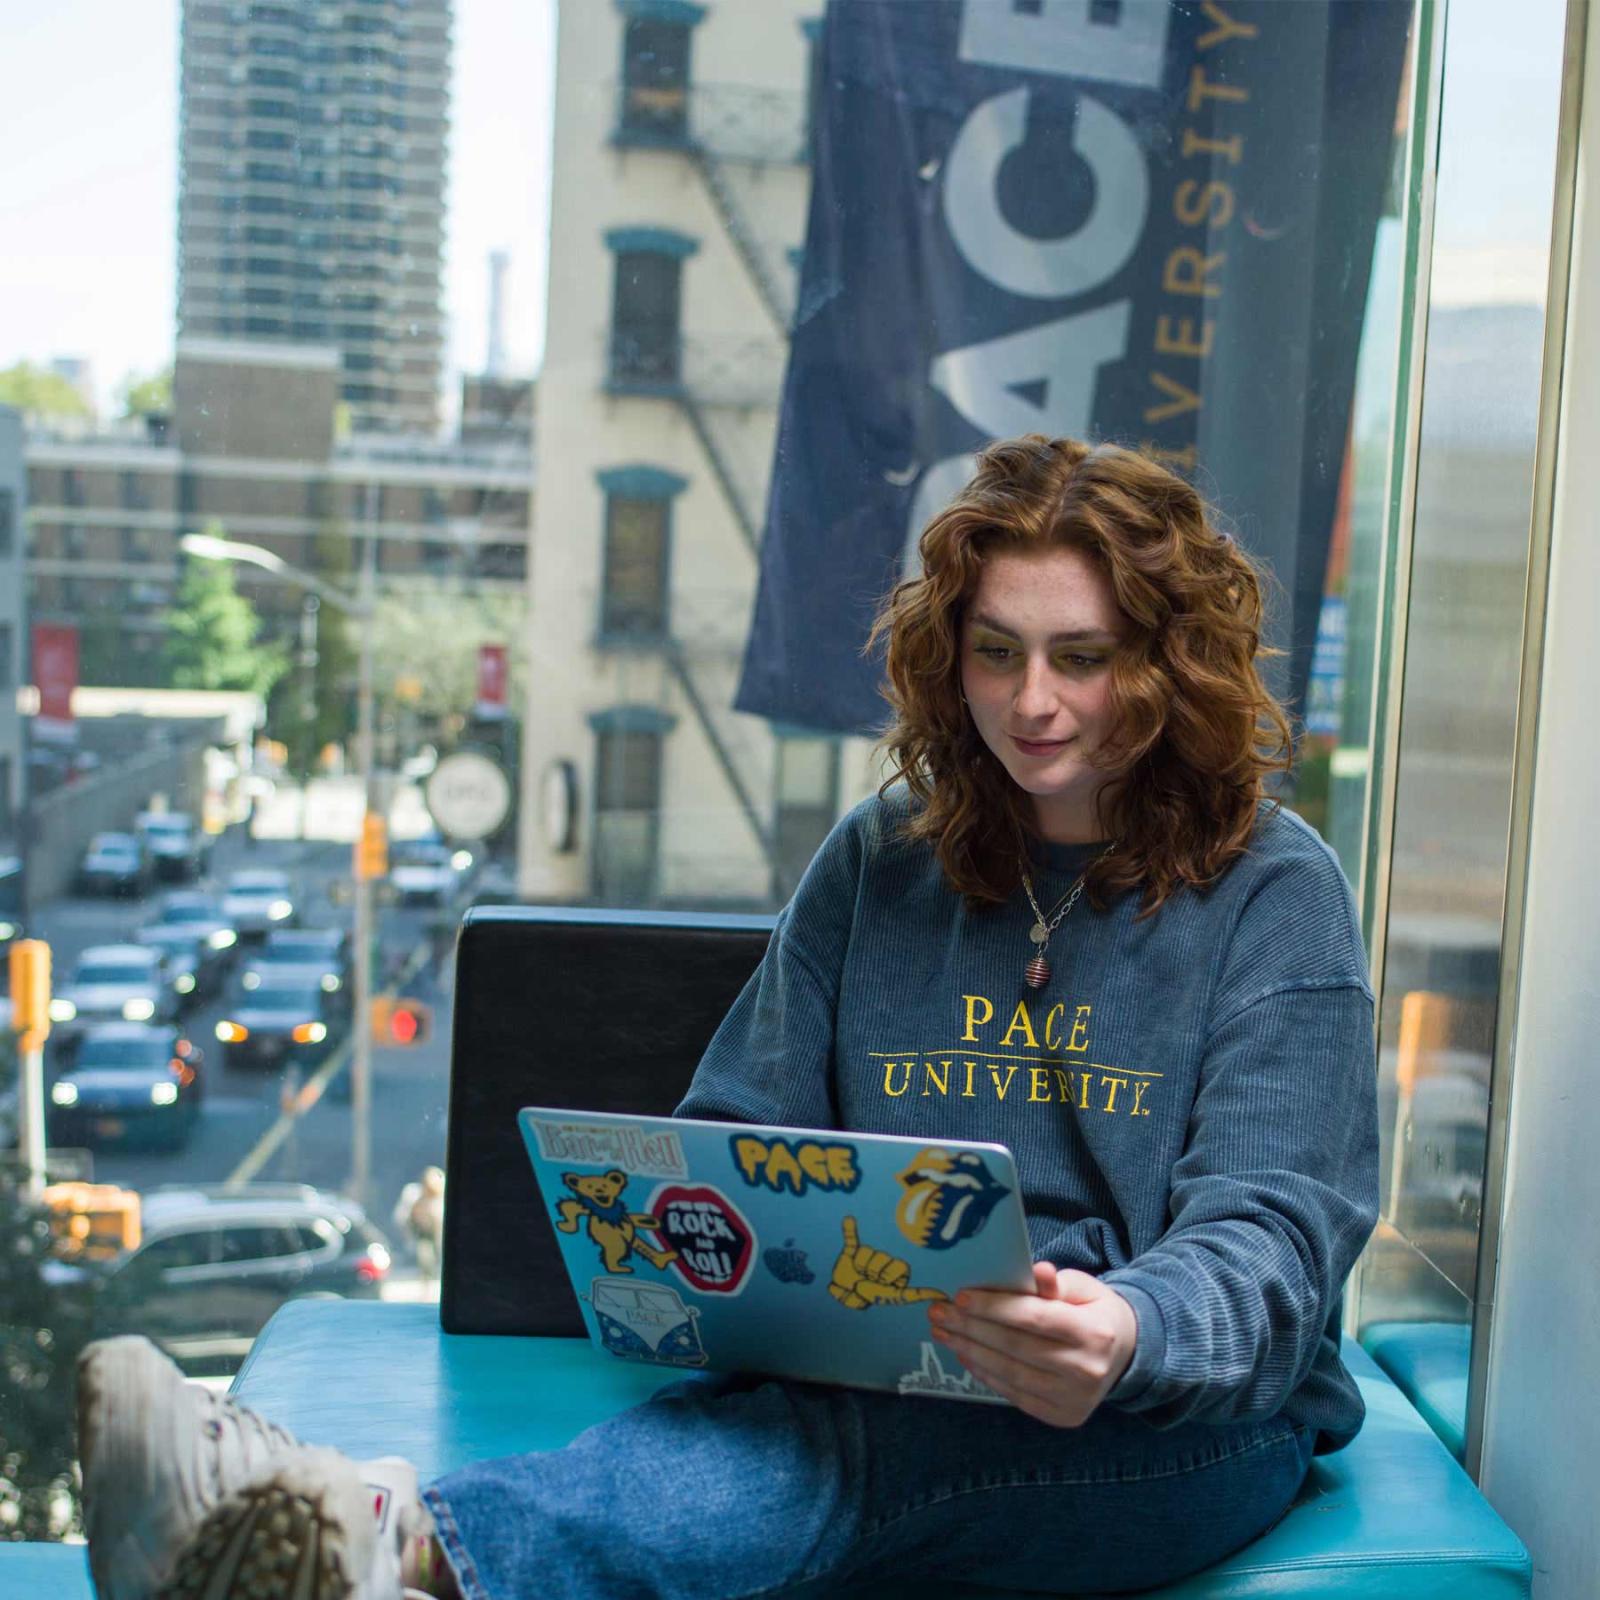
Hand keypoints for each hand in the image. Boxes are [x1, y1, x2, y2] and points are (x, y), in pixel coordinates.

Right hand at [828, 1216, 950, 1309]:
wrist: (848, 1295)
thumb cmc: (874, 1296)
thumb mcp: (896, 1296)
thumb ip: (915, 1294)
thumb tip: (943, 1295)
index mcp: (895, 1268)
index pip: (899, 1265)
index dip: (890, 1274)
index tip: (886, 1282)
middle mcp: (883, 1259)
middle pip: (883, 1258)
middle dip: (874, 1272)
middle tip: (869, 1280)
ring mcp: (867, 1254)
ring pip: (867, 1252)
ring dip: (861, 1266)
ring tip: (859, 1274)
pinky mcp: (852, 1249)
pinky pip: (851, 1237)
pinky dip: (849, 1229)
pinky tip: (849, 1220)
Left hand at [927, 1262, 1136, 1427]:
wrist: (1124, 1355)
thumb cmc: (1094, 1312)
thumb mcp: (1083, 1288)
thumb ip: (1056, 1283)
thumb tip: (1036, 1270)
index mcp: (1094, 1332)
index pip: (1035, 1319)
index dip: (995, 1308)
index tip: (960, 1296)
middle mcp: (1087, 1371)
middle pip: (1017, 1347)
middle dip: (972, 1328)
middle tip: (939, 1313)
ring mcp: (1074, 1399)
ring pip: (1011, 1374)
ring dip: (971, 1351)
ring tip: (944, 1332)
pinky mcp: (1061, 1416)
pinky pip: (1015, 1394)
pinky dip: (986, 1374)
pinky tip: (966, 1354)